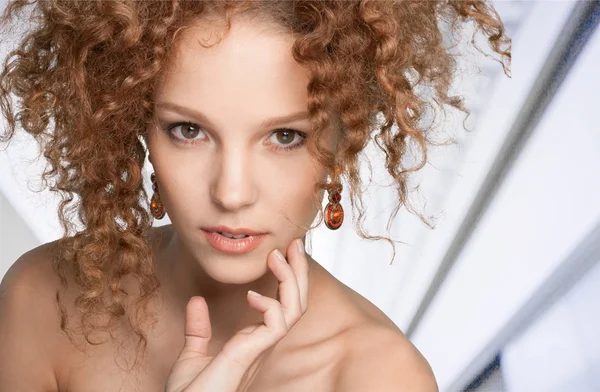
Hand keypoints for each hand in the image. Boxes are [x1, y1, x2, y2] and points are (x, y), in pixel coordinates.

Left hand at [164, 238, 308, 391]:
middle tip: (295, 244)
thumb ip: (199, 329)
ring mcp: (259, 350)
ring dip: (291, 279)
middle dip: (299, 273)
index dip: (287, 280)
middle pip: (296, 304)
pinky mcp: (251, 355)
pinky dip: (269, 304)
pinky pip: (277, 325)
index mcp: (253, 343)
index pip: (282, 306)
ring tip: (279, 255)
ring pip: (294, 310)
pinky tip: (251, 295)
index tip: (280, 253)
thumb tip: (197, 301)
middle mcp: (262, 345)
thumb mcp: (192, 355)